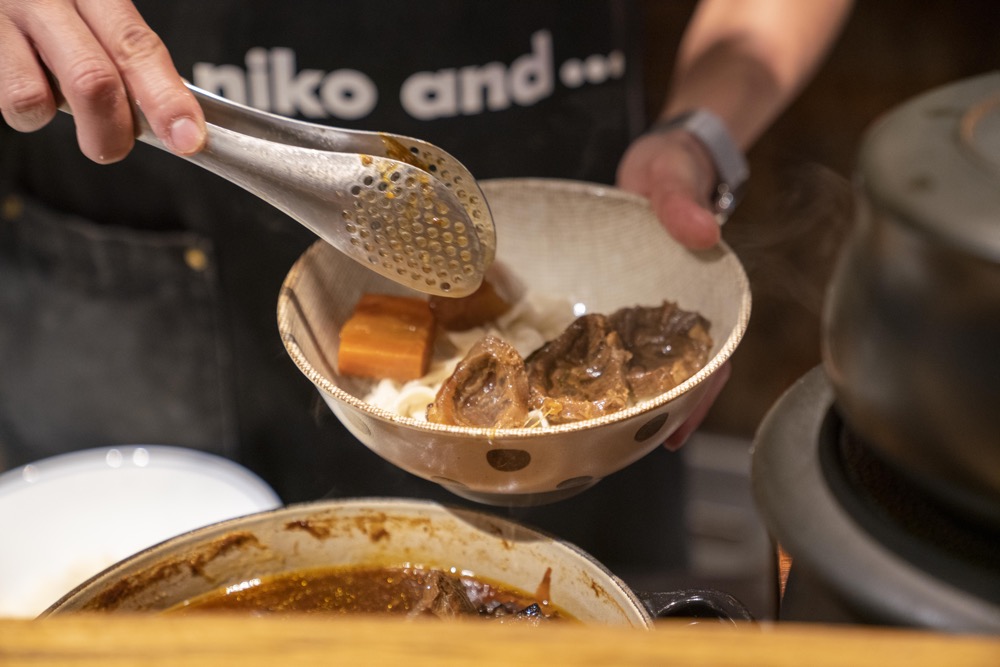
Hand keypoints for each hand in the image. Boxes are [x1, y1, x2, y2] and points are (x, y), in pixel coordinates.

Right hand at [0, 0, 204, 162]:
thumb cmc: (51, 14)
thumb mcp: (92, 19)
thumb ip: (125, 59)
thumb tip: (174, 120)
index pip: (138, 46)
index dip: (167, 98)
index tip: (189, 139)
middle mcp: (50, 0)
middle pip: (95, 78)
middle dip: (118, 129)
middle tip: (118, 146)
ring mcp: (7, 18)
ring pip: (43, 97)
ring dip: (68, 124)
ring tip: (68, 110)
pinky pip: (16, 101)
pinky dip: (30, 114)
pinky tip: (32, 92)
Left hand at [616, 128, 730, 447]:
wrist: (654, 161)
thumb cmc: (675, 168)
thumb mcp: (678, 175)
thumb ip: (684, 201)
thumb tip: (706, 233)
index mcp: (702, 294)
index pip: (710, 359)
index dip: (696, 399)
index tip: (676, 434)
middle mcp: (671, 312)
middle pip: (669, 374)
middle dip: (650, 413)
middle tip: (619, 448)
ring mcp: (640, 311)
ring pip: (634, 363)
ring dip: (617, 396)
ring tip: (587, 432)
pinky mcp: (614, 301)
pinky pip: (602, 338)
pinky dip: (587, 362)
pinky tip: (562, 383)